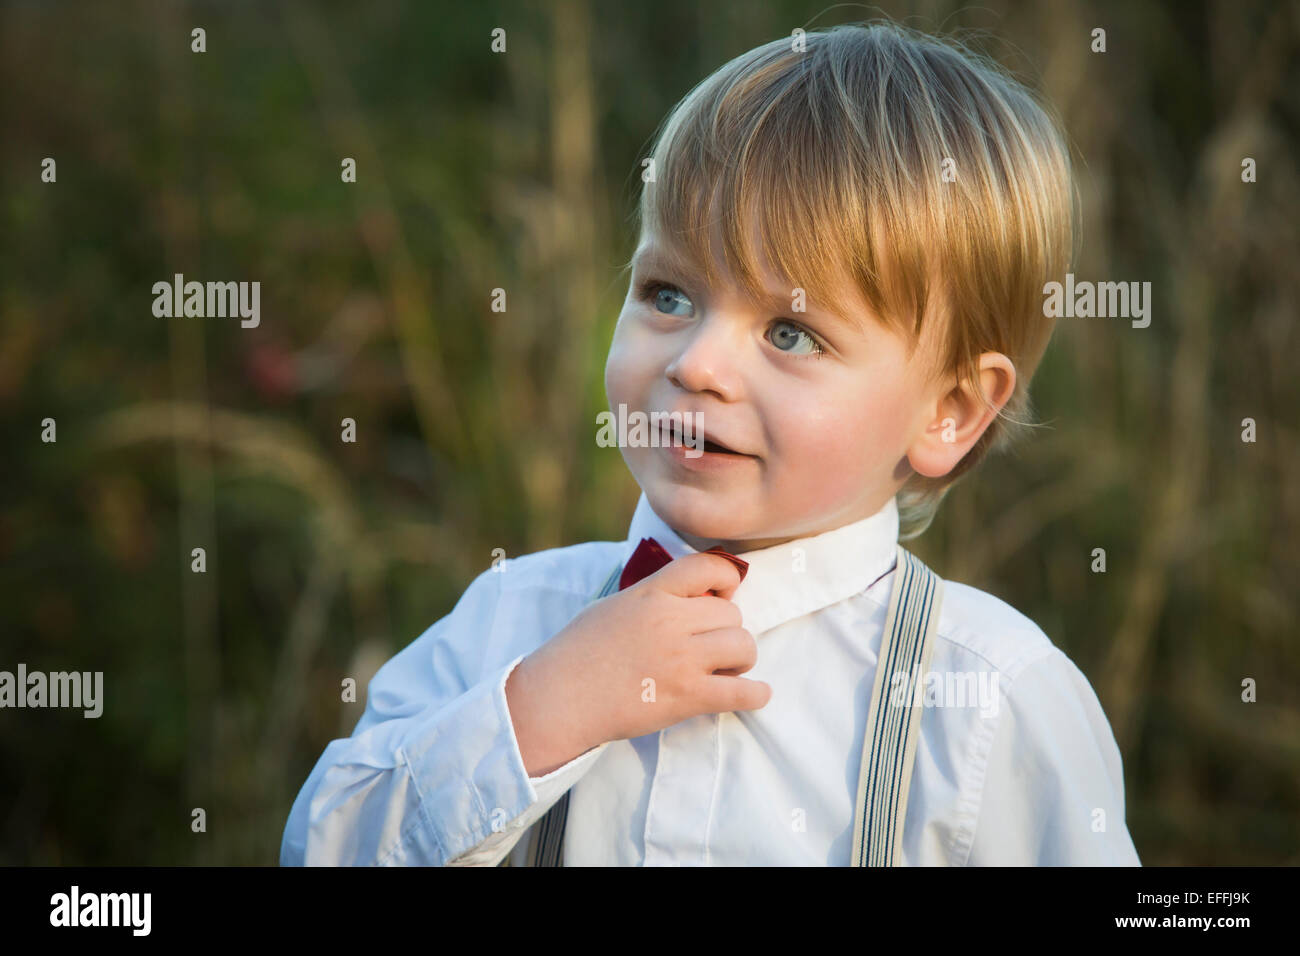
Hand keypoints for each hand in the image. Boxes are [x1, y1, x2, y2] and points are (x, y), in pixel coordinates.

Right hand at [505, 552, 770, 775]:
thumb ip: (652, 597)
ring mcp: (681, 659)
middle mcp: (671, 621)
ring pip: (744, 646)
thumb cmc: (578, 652)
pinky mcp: (687, 696)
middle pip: (732, 613)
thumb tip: (689, 594)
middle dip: (728, 630)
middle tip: (713, 647)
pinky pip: (742, 691)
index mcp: (651, 593)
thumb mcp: (613, 606)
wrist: (558, 698)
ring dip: (740, 660)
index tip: (725, 592)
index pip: (707, 567)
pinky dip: (756, 694)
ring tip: (726, 670)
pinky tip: (755, 694)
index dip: (726, 577)